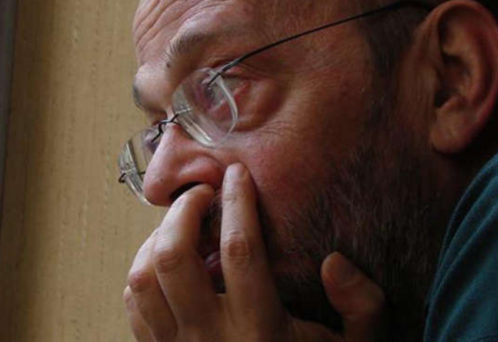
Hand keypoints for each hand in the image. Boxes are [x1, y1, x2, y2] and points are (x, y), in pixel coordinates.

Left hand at [124, 163, 386, 340]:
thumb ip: (362, 306)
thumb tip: (335, 262)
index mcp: (259, 330)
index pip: (240, 249)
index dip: (237, 202)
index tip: (237, 173)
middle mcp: (209, 339)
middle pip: (173, 257)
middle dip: (183, 212)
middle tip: (201, 194)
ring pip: (143, 280)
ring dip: (156, 239)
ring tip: (180, 224)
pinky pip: (134, 306)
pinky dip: (143, 272)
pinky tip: (166, 261)